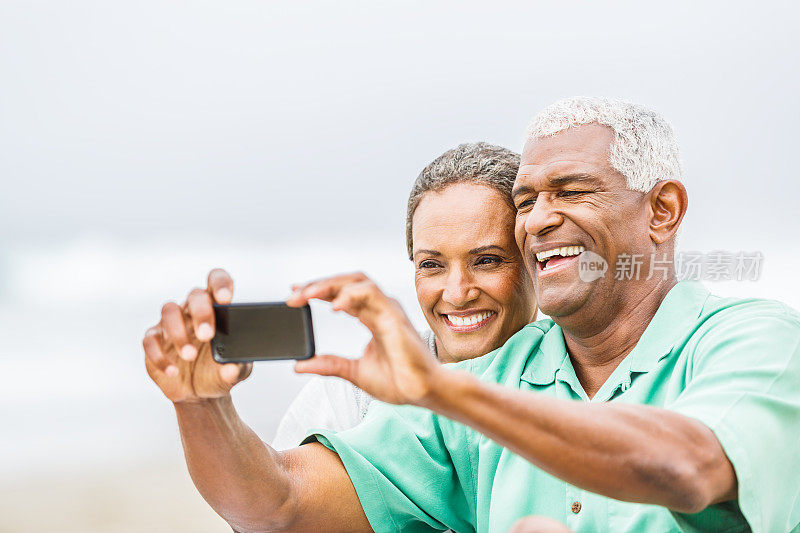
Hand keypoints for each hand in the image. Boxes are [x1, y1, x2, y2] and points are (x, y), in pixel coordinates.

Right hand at [143, 268, 251, 402]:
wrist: (200, 394)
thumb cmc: (219, 372)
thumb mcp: (235, 372)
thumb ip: (237, 368)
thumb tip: (232, 369)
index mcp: (217, 309)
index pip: (216, 282)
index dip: (220, 284)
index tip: (225, 299)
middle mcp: (193, 311)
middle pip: (195, 295)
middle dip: (201, 313)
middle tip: (207, 336)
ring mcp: (171, 324)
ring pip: (169, 311)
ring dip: (179, 333)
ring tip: (189, 356)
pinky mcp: (154, 341)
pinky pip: (150, 340)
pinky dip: (160, 356)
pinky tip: (173, 370)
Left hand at [287, 272, 441, 405]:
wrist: (423, 392)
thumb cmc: (399, 382)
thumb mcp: (354, 372)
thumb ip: (329, 365)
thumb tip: (301, 365)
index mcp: (371, 318)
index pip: (341, 295)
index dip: (318, 291)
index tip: (295, 295)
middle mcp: (379, 309)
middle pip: (346, 282)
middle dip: (318, 285)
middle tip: (294, 294)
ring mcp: (387, 309)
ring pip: (357, 281)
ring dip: (330, 285)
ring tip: (308, 295)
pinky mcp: (393, 315)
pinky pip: (371, 294)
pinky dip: (350, 295)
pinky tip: (334, 306)